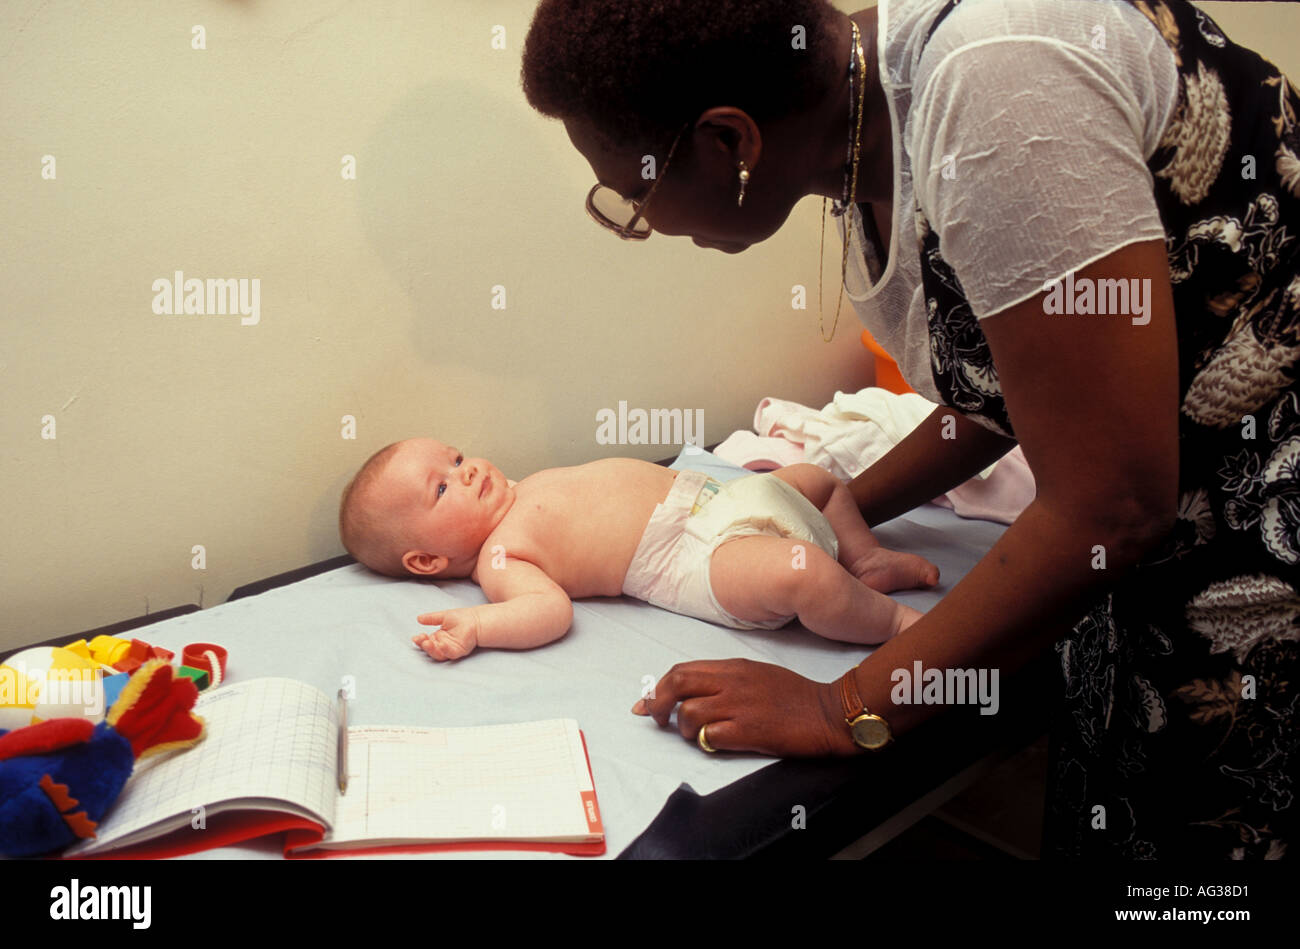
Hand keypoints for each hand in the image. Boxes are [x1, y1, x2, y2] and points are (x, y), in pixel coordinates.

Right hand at [413, 607, 481, 660]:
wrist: (476, 619)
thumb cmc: (461, 618)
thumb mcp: (443, 617)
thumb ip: (431, 618)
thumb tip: (418, 618)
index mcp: (438, 638)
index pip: (426, 641)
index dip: (420, 641)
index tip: (415, 637)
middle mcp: (443, 645)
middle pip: (430, 649)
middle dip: (424, 645)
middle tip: (420, 639)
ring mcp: (451, 649)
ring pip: (438, 654)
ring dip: (431, 649)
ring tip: (426, 643)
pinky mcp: (459, 651)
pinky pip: (450, 653)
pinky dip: (445, 650)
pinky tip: (441, 644)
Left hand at [630, 658, 859, 756]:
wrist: (828, 712)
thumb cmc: (795, 696)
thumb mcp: (757, 674)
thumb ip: (725, 679)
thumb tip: (691, 692)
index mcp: (733, 667)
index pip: (682, 669)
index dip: (658, 687)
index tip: (647, 703)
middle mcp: (732, 682)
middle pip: (676, 683)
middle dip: (657, 703)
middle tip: (657, 719)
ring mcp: (739, 705)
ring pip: (689, 714)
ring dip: (686, 730)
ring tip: (699, 736)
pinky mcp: (749, 731)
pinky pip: (711, 736)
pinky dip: (706, 742)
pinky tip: (718, 743)